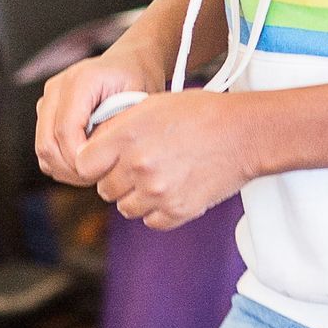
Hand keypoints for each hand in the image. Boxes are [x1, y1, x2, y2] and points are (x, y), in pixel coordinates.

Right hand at [35, 39, 166, 186]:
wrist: (131, 61)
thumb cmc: (139, 80)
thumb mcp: (139, 103)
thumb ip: (115, 129)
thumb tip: (95, 158)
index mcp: (80, 81)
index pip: (66, 131)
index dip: (81, 160)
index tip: (105, 172)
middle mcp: (57, 87)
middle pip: (47, 144)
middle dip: (72, 170)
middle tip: (100, 178)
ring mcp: (48, 98)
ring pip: (43, 149)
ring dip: (65, 169)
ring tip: (95, 172)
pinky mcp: (46, 110)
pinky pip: (45, 146)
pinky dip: (61, 163)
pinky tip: (86, 164)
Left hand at [94, 90, 256, 229]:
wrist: (243, 133)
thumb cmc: (200, 114)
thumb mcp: (152, 106)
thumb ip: (119, 128)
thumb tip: (94, 148)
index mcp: (127, 136)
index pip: (84, 164)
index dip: (93, 162)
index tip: (104, 160)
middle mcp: (138, 166)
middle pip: (105, 189)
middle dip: (117, 179)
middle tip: (138, 166)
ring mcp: (157, 192)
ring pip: (126, 208)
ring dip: (136, 196)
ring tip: (158, 177)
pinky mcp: (177, 211)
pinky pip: (151, 221)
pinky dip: (157, 211)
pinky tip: (171, 190)